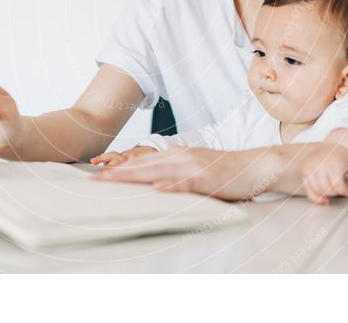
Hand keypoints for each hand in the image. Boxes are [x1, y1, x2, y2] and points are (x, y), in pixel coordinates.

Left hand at [92, 146, 278, 200]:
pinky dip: (168, 187)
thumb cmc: (224, 173)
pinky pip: (183, 183)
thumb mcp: (195, 172)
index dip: (119, 169)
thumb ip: (175, 178)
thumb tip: (154, 189)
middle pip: (141, 165)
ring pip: (155, 171)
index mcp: (176, 156)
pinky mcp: (206, 178)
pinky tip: (154, 191)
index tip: (97, 175)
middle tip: (92, 180)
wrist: (255, 165)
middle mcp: (180, 157)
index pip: (142, 163)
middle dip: (116, 173)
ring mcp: (192, 166)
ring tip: (110, 183)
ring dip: (131, 177)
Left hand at [299, 142, 347, 204]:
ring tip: (340, 189)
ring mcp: (323, 166)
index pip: (309, 189)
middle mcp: (313, 167)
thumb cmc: (328, 160)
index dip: (318, 198)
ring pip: (328, 190)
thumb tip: (323, 201)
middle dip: (329, 194)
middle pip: (319, 190)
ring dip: (336, 193)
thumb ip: (316, 184)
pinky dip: (344, 191)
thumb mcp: (317, 170)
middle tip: (335, 191)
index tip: (325, 201)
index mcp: (306, 168)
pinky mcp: (335, 167)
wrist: (340, 144)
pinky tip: (346, 191)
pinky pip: (338, 187)